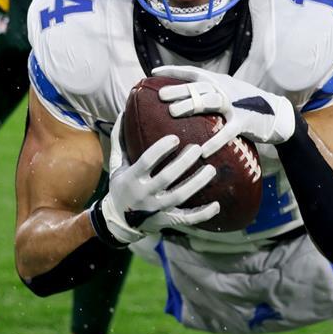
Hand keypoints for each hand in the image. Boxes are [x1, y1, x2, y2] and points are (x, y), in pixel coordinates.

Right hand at [96, 114, 218, 244]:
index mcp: (132, 178)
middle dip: (183, 163)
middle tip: (198, 148)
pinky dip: (202, 214)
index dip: (161, 150)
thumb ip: (120, 140)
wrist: (118, 221)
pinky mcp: (166, 220)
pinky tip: (216, 205)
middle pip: (166, 178)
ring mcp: (156, 209)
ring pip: (179, 197)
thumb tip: (124, 112)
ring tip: (211, 170)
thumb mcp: (116, 165)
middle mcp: (144, 194)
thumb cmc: (121, 186)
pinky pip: (186, 219)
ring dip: (196, 184)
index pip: (147, 162)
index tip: (176, 137)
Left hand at [154, 65, 295, 155]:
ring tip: (173, 112)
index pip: (193, 72)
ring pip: (210, 101)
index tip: (153, 73)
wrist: (276, 113)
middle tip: (160, 95)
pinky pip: (227, 131)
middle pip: (198, 86)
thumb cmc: (246, 105)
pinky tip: (202, 151)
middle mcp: (225, 89)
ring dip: (191, 105)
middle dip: (178, 89)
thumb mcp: (226, 92)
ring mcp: (235, 104)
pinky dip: (215, 140)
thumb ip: (207, 93)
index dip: (173, 72)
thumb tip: (181, 96)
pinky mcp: (245, 121)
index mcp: (219, 81)